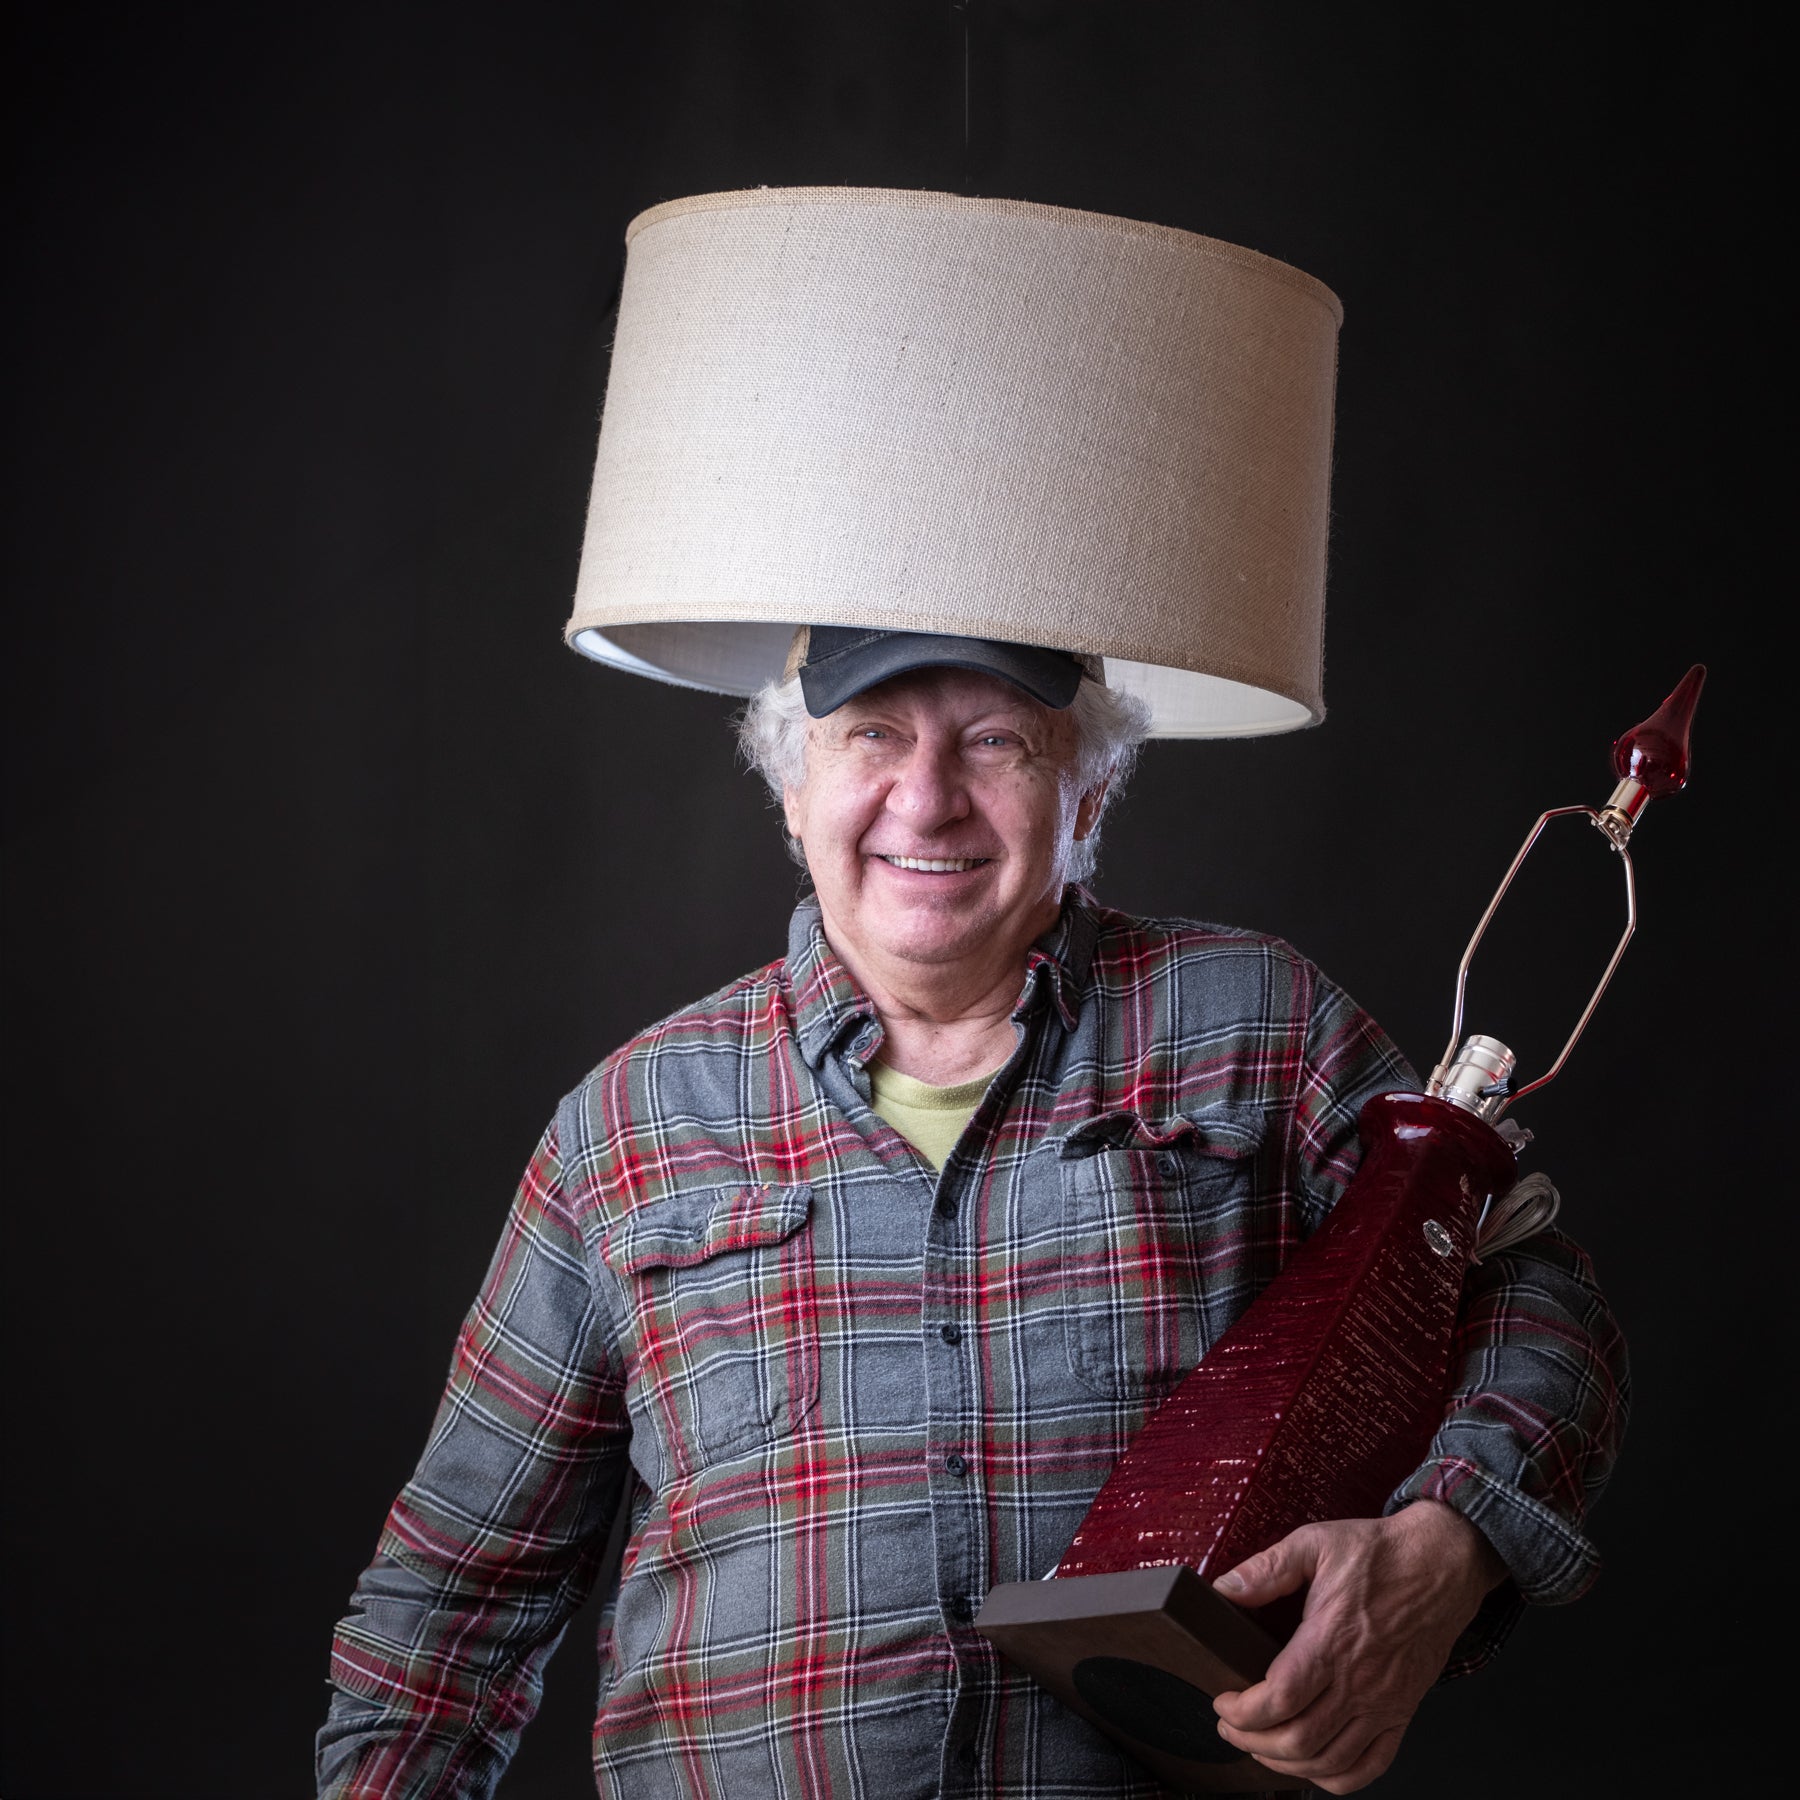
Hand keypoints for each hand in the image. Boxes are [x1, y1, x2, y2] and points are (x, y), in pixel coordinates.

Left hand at [1209, 1501, 1506, 1792]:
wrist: (1442, 1564)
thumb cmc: (1382, 1554)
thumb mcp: (1316, 1543)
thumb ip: (1268, 1567)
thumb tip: (1225, 1587)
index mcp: (1332, 1639)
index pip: (1280, 1698)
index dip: (1243, 1711)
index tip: (1222, 1702)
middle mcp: (1360, 1680)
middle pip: (1299, 1739)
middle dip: (1252, 1741)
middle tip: (1229, 1726)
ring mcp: (1384, 1703)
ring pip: (1330, 1760)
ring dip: (1287, 1764)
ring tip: (1260, 1746)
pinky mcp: (1403, 1712)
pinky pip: (1372, 1766)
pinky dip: (1337, 1777)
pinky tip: (1312, 1764)